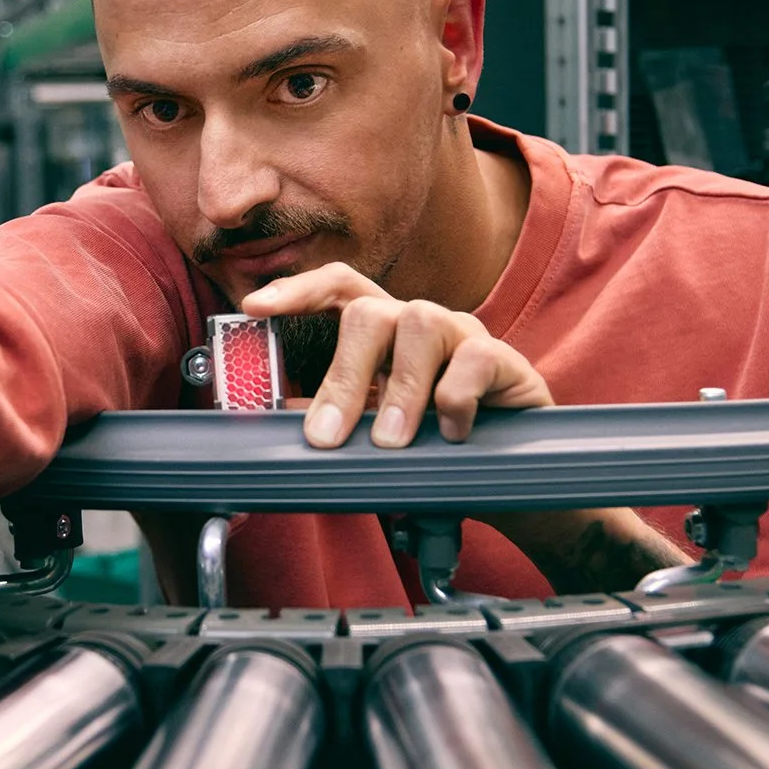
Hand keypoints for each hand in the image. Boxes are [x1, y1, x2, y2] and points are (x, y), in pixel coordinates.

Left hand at [238, 263, 550, 448]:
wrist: (513, 480)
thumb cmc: (436, 449)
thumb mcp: (375, 436)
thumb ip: (334, 419)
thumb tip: (276, 421)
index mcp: (384, 334)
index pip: (340, 287)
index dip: (297, 289)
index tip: (256, 308)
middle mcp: (420, 324)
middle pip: (372, 311)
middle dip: (344, 373)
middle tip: (328, 436)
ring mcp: (464, 336)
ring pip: (422, 324)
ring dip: (400, 388)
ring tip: (391, 442)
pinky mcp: (506, 361)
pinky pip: (474, 359)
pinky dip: (455, 398)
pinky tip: (452, 433)